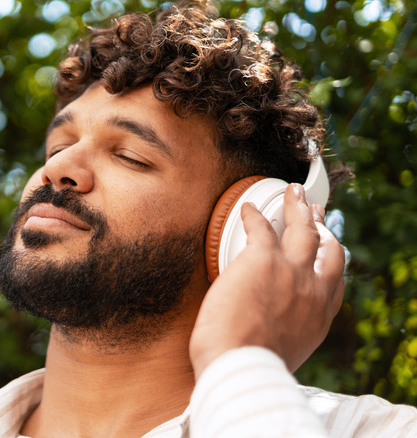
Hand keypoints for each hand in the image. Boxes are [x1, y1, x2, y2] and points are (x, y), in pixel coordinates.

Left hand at [190, 183, 345, 377]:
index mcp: (318, 318)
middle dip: (322, 229)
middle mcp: (313, 292)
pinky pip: (260, 226)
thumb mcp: (281, 354)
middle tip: (316, 214)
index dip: (330, 264)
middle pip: (327, 249)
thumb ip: (283, 337)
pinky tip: (247, 208)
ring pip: (302, 229)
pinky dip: (253, 215)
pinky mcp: (262, 259)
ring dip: (298, 208)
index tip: (326, 252)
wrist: (240, 365)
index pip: (333, 283)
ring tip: (293, 195)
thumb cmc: (249, 368)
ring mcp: (291, 272)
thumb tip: (267, 336)